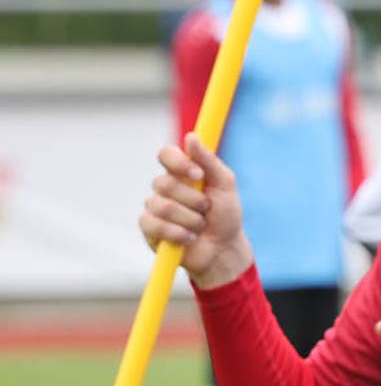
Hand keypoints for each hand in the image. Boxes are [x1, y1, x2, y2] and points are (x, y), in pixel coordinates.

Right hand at [137, 132, 251, 288]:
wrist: (223, 248)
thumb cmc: (225, 214)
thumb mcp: (225, 185)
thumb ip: (209, 161)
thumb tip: (191, 136)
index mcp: (182, 172)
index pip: (166, 154)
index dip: (180, 163)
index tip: (199, 175)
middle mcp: (165, 187)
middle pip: (165, 183)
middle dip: (194, 200)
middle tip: (207, 209)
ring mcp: (154, 207)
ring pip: (163, 206)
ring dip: (190, 219)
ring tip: (200, 226)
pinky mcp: (149, 229)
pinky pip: (154, 225)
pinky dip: (177, 233)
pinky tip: (189, 238)